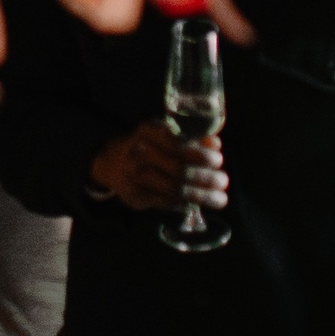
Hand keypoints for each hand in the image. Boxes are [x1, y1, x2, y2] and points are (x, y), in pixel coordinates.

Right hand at [88, 122, 227, 212]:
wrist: (111, 162)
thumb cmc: (147, 146)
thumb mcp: (164, 134)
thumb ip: (191, 138)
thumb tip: (216, 145)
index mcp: (147, 131)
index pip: (177, 143)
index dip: (200, 154)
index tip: (218, 160)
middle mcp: (138, 153)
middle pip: (178, 168)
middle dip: (205, 177)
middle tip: (223, 181)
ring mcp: (134, 176)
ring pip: (173, 189)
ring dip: (201, 195)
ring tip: (219, 198)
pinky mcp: (134, 196)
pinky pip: (165, 203)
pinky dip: (184, 204)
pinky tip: (197, 204)